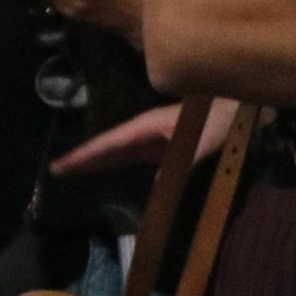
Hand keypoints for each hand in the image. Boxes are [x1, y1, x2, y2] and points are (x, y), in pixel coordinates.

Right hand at [51, 100, 232, 176]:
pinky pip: (133, 156)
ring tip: (71, 171)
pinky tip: (106, 173)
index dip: (86, 154)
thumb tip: (155, 186)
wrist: (240, 109)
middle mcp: (146, 131)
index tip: (62, 164)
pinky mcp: (163, 146)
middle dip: (83, 158)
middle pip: (108, 147)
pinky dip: (115, 163)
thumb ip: (181, 163)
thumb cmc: (222, 119)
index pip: (110, 142)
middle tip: (56, 170)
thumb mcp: (203, 141)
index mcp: (149, 126)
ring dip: (96, 161)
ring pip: (118, 151)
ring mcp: (153, 139)